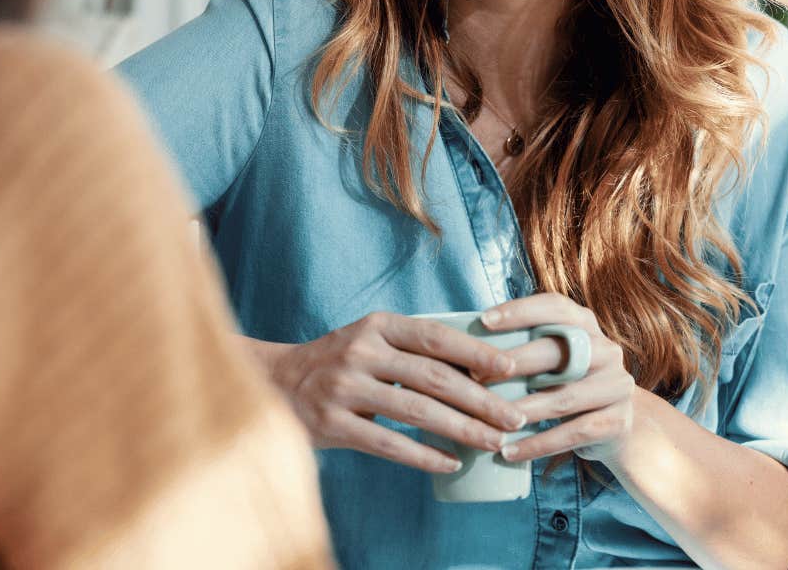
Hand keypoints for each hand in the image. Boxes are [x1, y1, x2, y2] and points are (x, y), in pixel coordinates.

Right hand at [259, 314, 528, 473]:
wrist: (273, 383)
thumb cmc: (338, 363)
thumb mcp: (371, 342)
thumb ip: (413, 351)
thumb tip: (480, 371)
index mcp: (377, 326)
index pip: (436, 337)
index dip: (476, 353)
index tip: (511, 370)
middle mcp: (360, 351)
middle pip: (433, 376)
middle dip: (481, 400)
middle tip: (514, 417)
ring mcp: (344, 387)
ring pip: (416, 411)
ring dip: (462, 429)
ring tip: (493, 442)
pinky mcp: (333, 423)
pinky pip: (389, 443)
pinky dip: (424, 455)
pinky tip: (451, 463)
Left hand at [482, 293, 637, 465]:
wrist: (615, 426)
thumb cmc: (567, 385)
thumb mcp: (554, 360)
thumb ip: (525, 346)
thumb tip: (462, 345)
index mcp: (587, 325)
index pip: (555, 307)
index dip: (520, 311)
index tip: (483, 320)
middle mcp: (606, 350)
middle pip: (558, 352)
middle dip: (513, 363)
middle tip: (475, 376)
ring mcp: (616, 385)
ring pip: (563, 398)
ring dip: (521, 410)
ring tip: (488, 421)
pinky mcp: (617, 421)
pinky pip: (572, 434)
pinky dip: (537, 445)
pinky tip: (508, 452)